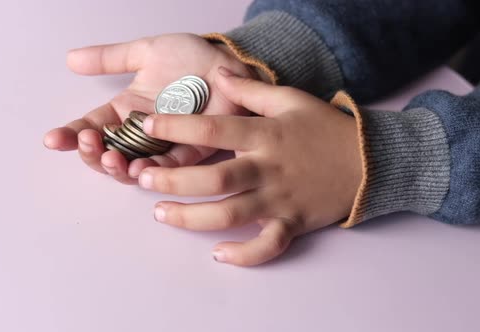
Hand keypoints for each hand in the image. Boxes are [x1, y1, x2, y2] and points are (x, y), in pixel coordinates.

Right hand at [43, 33, 257, 183]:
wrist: (228, 59)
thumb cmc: (190, 57)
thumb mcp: (145, 52)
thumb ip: (110, 58)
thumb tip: (70, 60)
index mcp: (126, 111)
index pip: (92, 127)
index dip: (71, 136)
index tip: (53, 139)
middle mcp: (141, 132)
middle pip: (107, 155)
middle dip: (92, 154)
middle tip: (89, 142)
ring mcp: (164, 144)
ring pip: (133, 168)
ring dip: (117, 168)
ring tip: (111, 158)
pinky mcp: (192, 151)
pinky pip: (170, 168)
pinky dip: (154, 172)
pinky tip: (140, 169)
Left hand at [137, 67, 362, 265]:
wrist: (369, 161)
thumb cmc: (324, 128)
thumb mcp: (290, 99)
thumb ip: (250, 89)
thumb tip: (217, 70)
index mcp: (266, 135)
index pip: (215, 130)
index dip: (177, 127)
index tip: (147, 125)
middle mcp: (269, 168)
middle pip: (216, 179)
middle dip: (175, 181)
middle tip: (144, 179)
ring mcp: (281, 199)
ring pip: (231, 215)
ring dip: (192, 218)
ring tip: (161, 214)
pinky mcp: (293, 223)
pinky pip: (267, 246)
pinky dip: (244, 255)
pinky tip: (217, 254)